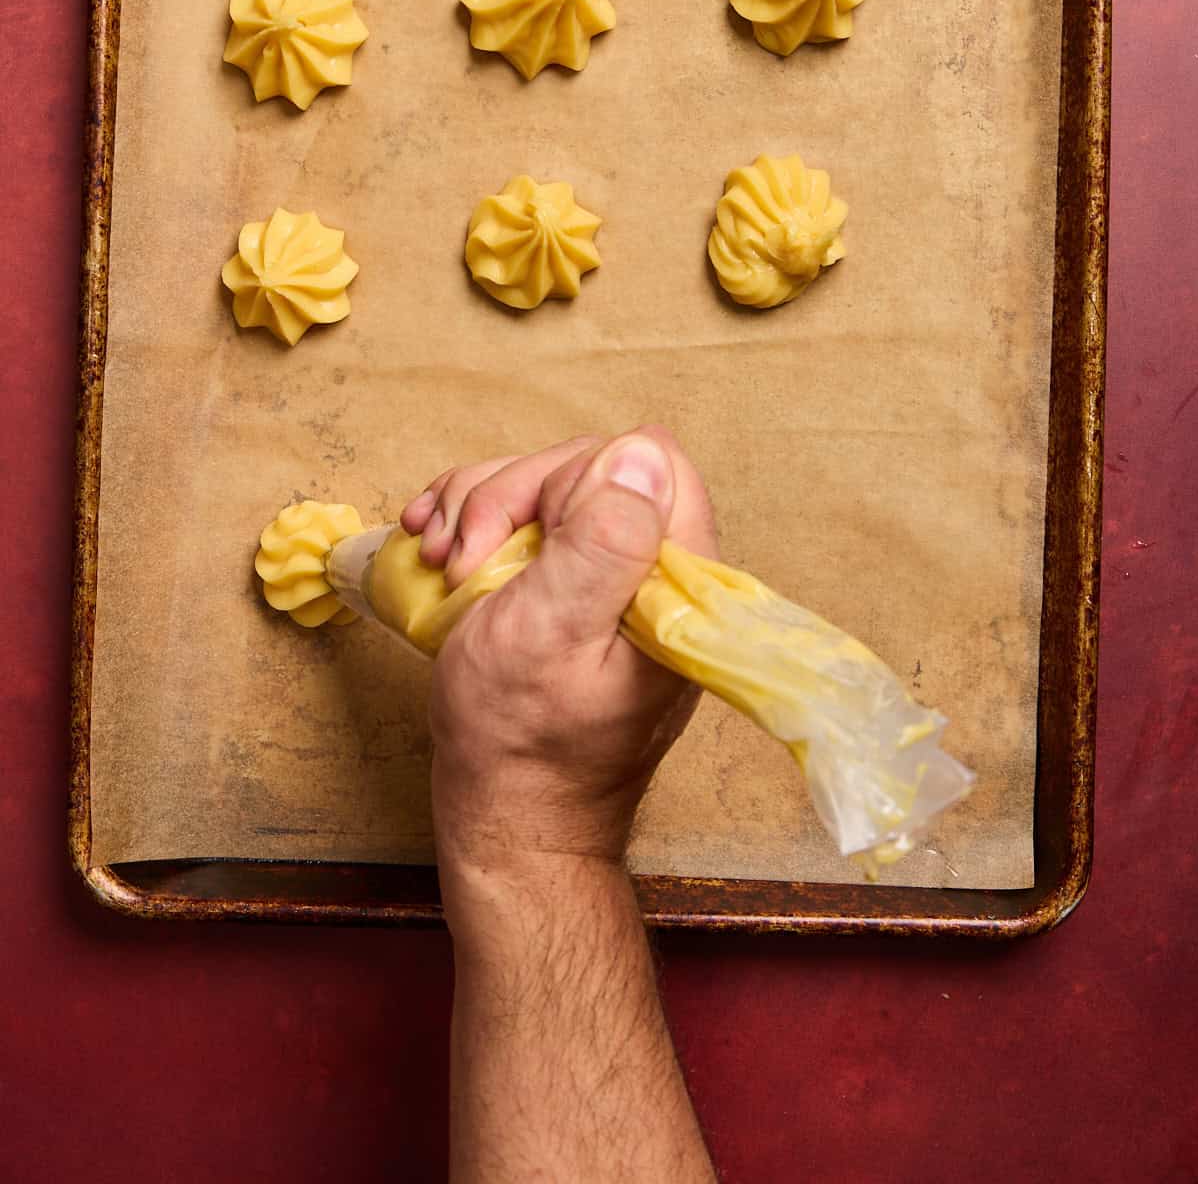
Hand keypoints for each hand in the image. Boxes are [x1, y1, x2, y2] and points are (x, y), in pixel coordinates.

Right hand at [400, 426, 717, 882]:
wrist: (507, 823)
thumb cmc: (521, 744)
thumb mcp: (549, 633)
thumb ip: (601, 542)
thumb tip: (638, 455)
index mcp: (677, 580)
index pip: (646, 463)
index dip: (568, 479)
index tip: (516, 537)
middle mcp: (659, 573)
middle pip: (588, 469)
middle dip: (510, 498)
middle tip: (461, 560)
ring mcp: (616, 584)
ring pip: (551, 489)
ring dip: (480, 511)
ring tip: (440, 563)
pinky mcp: (579, 595)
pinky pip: (532, 524)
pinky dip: (476, 527)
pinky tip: (437, 554)